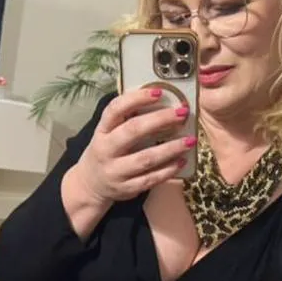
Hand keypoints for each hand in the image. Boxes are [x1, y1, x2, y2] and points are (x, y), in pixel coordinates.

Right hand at [74, 88, 192, 204]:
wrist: (92, 184)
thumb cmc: (107, 150)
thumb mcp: (108, 132)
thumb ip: (127, 118)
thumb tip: (158, 98)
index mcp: (102, 131)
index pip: (115, 109)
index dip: (136, 98)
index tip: (158, 92)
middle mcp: (106, 150)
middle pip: (132, 131)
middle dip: (159, 120)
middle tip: (181, 113)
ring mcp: (116, 171)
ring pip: (145, 158)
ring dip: (170, 148)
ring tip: (189, 140)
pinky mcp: (127, 188)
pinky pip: (150, 179)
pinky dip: (168, 170)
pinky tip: (181, 161)